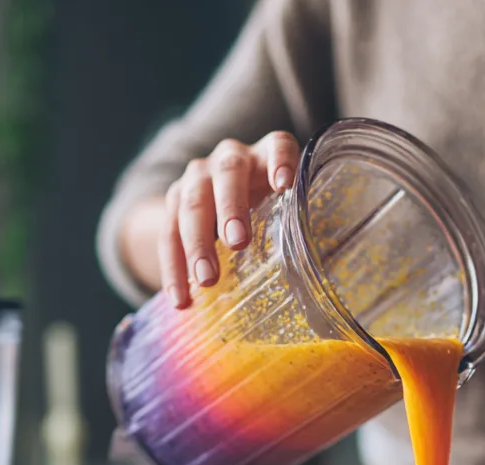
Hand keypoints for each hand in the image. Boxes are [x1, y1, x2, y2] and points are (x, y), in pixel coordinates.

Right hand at [160, 131, 299, 307]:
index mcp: (267, 156)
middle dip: (231, 207)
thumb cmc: (269, 217)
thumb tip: (317, 282)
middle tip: (237, 242)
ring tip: (207, 280)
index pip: (279, 145)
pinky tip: (180, 298)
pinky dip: (173, 268)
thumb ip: (298, 234)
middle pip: (228, 173)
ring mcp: (198, 178)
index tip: (284, 185)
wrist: (219, 209)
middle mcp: (230, 159)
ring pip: (192, 203)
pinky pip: (167, 234)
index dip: (281, 161)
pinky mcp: (173, 202)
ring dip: (197, 243)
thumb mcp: (286, 217)